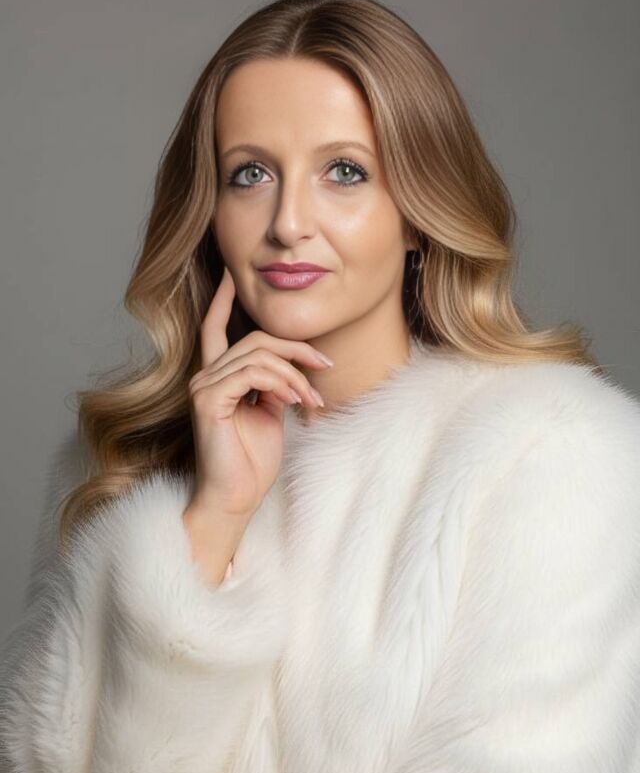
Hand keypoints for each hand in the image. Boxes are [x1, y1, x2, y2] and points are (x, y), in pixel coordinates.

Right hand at [186, 266, 331, 517]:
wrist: (236, 498)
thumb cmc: (252, 461)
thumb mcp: (270, 413)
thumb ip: (274, 384)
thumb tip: (293, 367)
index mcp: (217, 377)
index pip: (215, 326)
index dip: (222, 298)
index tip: (232, 274)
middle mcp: (204, 376)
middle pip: (254, 338)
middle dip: (296, 347)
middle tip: (326, 363)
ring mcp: (203, 386)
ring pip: (258, 354)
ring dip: (295, 373)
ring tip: (312, 398)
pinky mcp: (208, 400)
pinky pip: (253, 374)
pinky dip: (282, 383)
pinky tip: (295, 401)